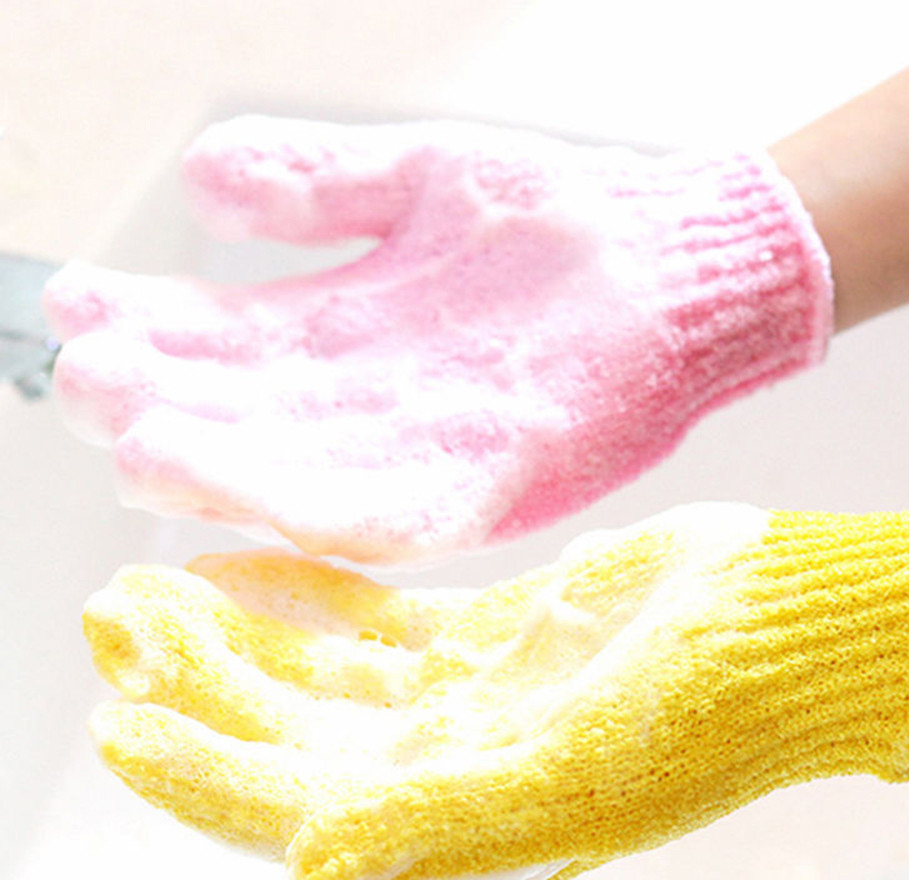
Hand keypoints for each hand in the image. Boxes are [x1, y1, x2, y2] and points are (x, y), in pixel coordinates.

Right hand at [46, 116, 830, 562]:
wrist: (670, 258)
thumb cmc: (549, 215)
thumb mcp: (417, 182)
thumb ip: (315, 187)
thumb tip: (199, 181)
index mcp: (339, 329)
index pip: (222, 337)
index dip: (147, 325)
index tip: (78, 308)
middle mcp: (368, 402)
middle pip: (249, 412)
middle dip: (167, 402)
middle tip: (90, 386)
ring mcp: (428, 449)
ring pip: (304, 471)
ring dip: (227, 466)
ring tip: (145, 447)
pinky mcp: (494, 481)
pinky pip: (399, 509)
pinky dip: (332, 508)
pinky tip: (266, 502)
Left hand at [84, 503, 908, 879]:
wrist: (782, 631)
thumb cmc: (709, 710)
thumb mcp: (583, 772)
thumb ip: (447, 818)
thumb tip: (316, 856)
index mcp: (463, 819)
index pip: (298, 808)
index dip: (203, 773)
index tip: (119, 722)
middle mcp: (448, 766)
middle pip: (289, 735)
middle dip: (196, 685)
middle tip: (116, 623)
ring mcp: (462, 697)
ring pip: (317, 675)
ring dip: (236, 637)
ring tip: (153, 592)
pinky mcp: (483, 635)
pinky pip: (371, 622)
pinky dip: (306, 597)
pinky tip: (247, 567)